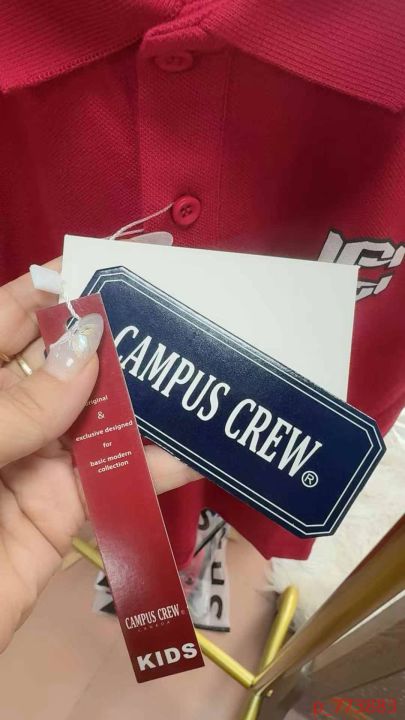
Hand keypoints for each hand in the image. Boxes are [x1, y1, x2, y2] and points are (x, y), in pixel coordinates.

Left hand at [0, 262, 198, 652]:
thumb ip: (18, 401)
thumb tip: (87, 345)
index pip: (9, 319)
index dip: (56, 292)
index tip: (114, 270)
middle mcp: (0, 417)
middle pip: (62, 368)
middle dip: (113, 345)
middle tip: (175, 323)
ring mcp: (30, 466)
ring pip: (93, 423)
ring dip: (142, 405)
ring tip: (197, 378)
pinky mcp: (57, 518)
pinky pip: (106, 485)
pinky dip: (149, 471)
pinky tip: (190, 452)